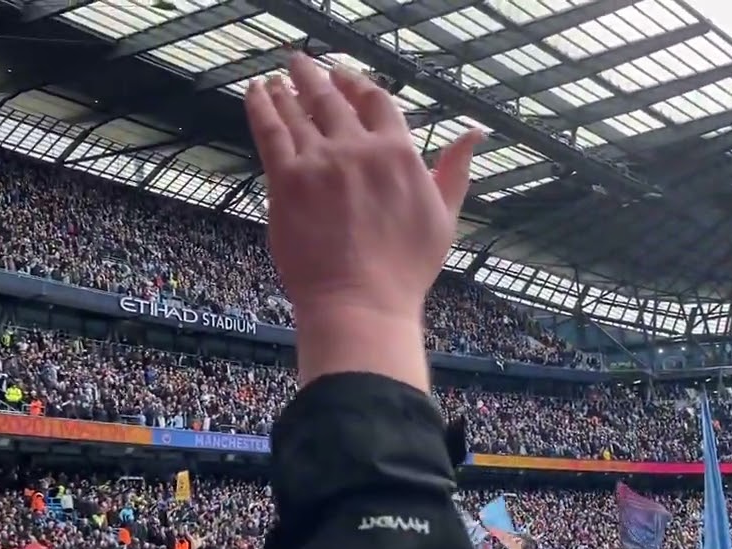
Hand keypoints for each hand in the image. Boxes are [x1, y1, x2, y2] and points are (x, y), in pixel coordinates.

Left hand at [245, 54, 482, 386]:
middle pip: (332, 98)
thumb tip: (474, 133)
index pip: (376, 102)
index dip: (357, 85)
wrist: (360, 303)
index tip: (344, 76)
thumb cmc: (405, 270)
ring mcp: (320, 161)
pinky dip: (261, 105)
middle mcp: (359, 149)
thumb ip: (454, 170)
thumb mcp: (444, 217)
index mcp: (400, 154)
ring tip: (277, 78)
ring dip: (287, 89)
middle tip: (301, 63)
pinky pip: (270, 130)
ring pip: (299, 111)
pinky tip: (256, 91)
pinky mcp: (286, 180)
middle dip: (315, 76)